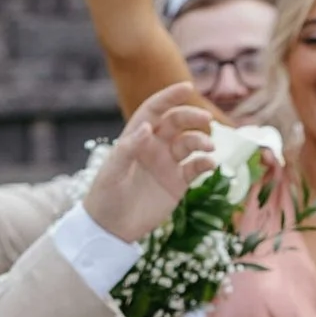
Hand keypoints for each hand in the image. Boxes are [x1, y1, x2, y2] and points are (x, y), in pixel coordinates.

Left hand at [81, 80, 217, 243]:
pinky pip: (196, 168)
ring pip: (190, 143)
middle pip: (177, 123)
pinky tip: (211, 163)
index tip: (187, 87)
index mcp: (136, 137)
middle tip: (206, 119)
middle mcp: (154, 146)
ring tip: (208, 146)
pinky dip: (205, 163)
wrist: (111, 228)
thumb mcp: (112, 171)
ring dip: (201, 140)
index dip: (170, 97)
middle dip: (192, 117)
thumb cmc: (104, 195)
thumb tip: (149, 128)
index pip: (155, 110)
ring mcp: (168, 164)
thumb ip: (129, 148)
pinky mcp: (178, 183)